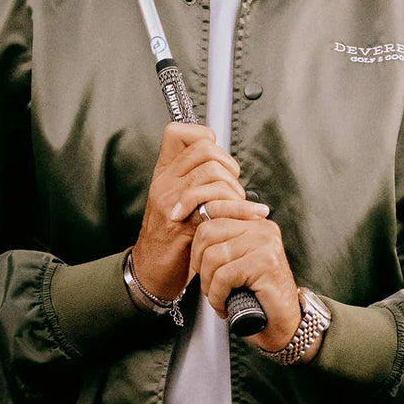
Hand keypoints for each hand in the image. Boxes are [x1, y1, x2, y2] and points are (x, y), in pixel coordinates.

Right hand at [131, 123, 269, 300]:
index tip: (218, 160)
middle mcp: (165, 182)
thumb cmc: (170, 237)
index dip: (205, 138)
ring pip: (212, 174)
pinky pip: (216, 206)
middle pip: (204, 150)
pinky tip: (252, 215)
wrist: (151, 270)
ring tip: (235, 207)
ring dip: (234, 190)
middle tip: (232, 188)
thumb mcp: (178, 199)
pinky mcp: (182, 225)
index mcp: (164, 173)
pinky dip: (240, 210)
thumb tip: (227, 164)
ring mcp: (171, 202)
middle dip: (228, 166)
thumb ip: (196, 179)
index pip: (179, 133)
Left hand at [189, 209, 303, 354]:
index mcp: (254, 222)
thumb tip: (187, 223)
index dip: (192, 225)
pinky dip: (217, 296)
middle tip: (206, 284)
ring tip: (217, 297)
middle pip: (207, 232)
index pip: (213, 212)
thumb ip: (221, 241)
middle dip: (198, 263)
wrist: (283, 323)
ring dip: (207, 284)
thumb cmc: (256, 295)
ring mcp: (265, 243)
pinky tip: (223, 306)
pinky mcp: (265, 263)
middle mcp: (262, 228)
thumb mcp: (236, 261)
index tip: (181, 236)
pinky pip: (224, 276)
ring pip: (213, 257)